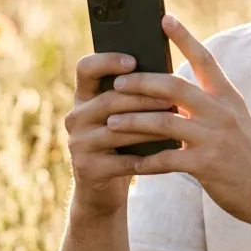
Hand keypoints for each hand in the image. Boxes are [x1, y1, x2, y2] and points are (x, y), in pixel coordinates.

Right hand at [63, 52, 177, 219]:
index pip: (85, 68)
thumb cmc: (121, 143)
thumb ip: (131, 96)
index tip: (133, 61)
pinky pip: (123, 161)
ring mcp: (78, 144)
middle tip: (172, 98)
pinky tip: (170, 154)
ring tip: (175, 124)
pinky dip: (149, 158)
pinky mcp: (88, 169)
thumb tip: (166, 75)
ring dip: (149, 127)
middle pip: (108, 100)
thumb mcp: (120, 116)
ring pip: (117, 130)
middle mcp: (75, 117)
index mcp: (83, 97)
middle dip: (142, 98)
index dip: (106, 61)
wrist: (102, 189)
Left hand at [106, 15, 250, 226]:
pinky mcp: (206, 166)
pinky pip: (166, 159)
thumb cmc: (246, 155)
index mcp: (228, 97)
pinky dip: (146, 161)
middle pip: (174, 86)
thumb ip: (208, 104)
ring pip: (164, 122)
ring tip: (111, 123)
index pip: (205, 59)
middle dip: (141, 83)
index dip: (184, 37)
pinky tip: (132, 163)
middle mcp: (222, 112)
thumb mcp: (234, 121)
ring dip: (133, 122)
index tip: (164, 18)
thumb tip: (171, 89)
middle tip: (117, 83)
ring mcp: (214, 138)